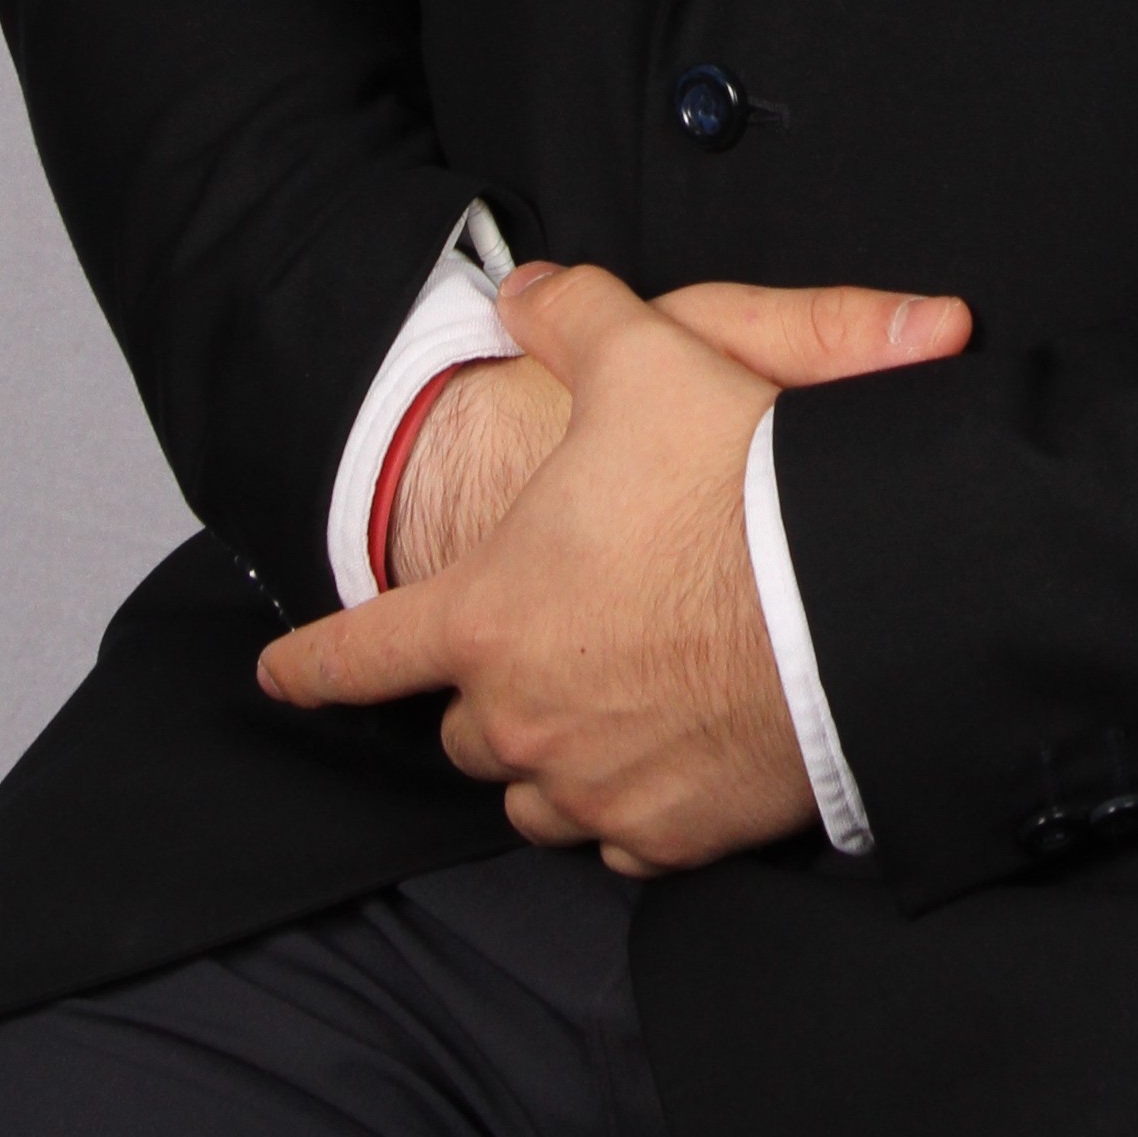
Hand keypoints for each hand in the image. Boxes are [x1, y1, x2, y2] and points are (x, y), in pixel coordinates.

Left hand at [258, 264, 968, 871]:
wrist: (859, 592)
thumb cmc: (738, 479)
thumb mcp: (648, 357)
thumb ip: (570, 315)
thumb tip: (524, 292)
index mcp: (489, 616)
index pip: (362, 652)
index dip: (312, 661)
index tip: (279, 675)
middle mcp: (526, 717)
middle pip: (466, 729)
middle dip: (485, 693)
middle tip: (539, 647)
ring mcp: (599, 785)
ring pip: (536, 798)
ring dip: (548, 761)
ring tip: (594, 712)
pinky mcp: (676, 832)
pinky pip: (622, 844)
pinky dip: (627, 811)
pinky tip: (660, 766)